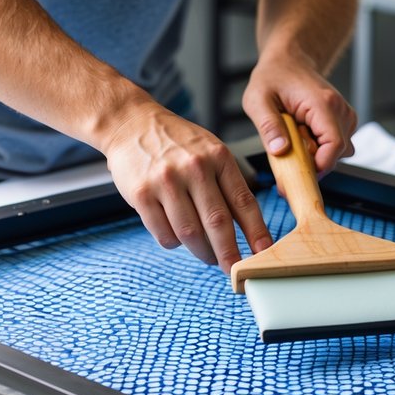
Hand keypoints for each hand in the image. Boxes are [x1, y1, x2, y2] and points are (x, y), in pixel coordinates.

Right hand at [102, 101, 272, 272]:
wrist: (130, 123)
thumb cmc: (176, 142)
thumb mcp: (209, 151)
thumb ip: (227, 183)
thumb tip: (248, 229)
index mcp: (218, 157)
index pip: (243, 202)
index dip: (256, 232)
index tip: (263, 255)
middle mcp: (194, 168)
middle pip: (218, 223)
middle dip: (229, 254)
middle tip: (235, 271)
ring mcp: (166, 181)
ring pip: (190, 234)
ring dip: (202, 252)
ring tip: (207, 255)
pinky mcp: (141, 194)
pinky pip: (164, 234)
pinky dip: (174, 243)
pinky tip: (177, 236)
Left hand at [242, 52, 356, 173]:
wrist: (288, 60)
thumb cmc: (273, 76)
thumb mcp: (258, 100)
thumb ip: (269, 126)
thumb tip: (280, 150)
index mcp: (323, 104)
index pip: (334, 146)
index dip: (318, 166)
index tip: (298, 174)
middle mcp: (340, 110)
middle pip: (337, 153)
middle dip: (312, 162)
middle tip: (287, 152)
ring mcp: (344, 115)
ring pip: (338, 152)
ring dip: (315, 153)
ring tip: (294, 137)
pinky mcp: (342, 121)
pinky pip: (336, 146)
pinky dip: (319, 148)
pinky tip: (303, 135)